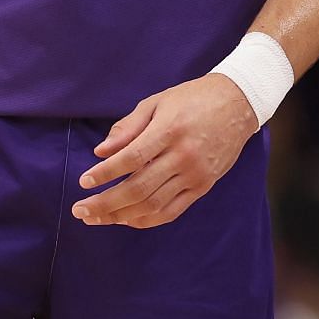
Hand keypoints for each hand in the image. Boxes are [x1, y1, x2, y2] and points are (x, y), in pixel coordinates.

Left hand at [73, 74, 258, 228]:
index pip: (132, 158)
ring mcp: (195, 174)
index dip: (105, 173)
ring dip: (120, 216)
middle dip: (105, 202)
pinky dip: (146, 219)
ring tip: (95, 217)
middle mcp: (184, 155)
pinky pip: (171, 211)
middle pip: (139, 188)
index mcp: (170, 130)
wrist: (238, 104)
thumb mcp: (158, 102)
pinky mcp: (203, 186)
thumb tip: (100, 152)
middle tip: (80, 209)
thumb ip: (128, 127)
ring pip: (152, 205)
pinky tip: (125, 219)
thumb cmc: (193, 99)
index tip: (84, 181)